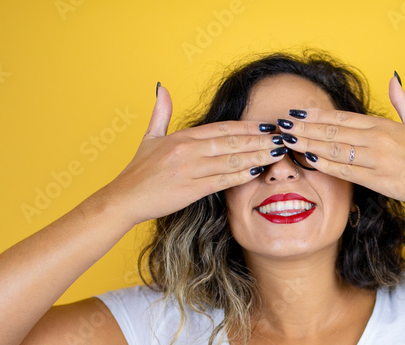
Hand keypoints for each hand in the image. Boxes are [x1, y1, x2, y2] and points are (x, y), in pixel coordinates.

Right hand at [99, 84, 287, 225]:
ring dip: (256, 155)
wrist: (124, 198)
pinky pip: (222, 180)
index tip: (267, 125)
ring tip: (276, 153)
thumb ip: (161, 112)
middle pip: (231, 141)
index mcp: (181, 136)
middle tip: (281, 137)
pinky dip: (240, 175)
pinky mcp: (190, 190)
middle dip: (259, 139)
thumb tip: (161, 86)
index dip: (247, 126)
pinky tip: (257, 171)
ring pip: (231, 160)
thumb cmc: (138, 171)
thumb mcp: (149, 137)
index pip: (222, 127)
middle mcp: (187, 150)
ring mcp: (189, 169)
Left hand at [280, 75, 404, 209]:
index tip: (299, 113)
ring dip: (309, 144)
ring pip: (334, 150)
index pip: (343, 118)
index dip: (318, 115)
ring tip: (288, 139)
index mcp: (382, 125)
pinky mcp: (376, 180)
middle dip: (305, 128)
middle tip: (283, 125)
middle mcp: (376, 140)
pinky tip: (308, 159)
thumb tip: (393, 77)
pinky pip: (344, 171)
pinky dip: (325, 165)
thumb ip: (402, 99)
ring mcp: (375, 160)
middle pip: (333, 132)